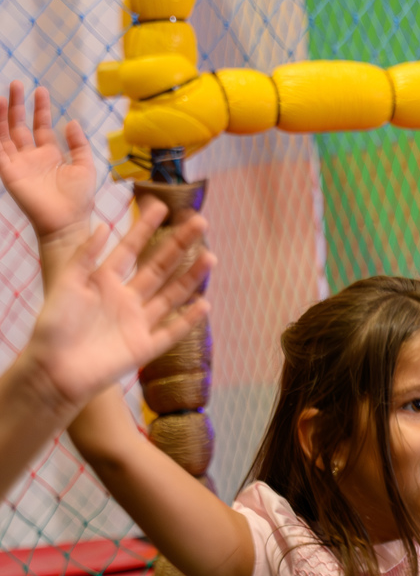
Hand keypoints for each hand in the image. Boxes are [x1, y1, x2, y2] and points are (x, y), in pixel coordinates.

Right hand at [0, 82, 95, 243]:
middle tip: (15, 85)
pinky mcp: (9, 174)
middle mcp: (31, 158)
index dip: (40, 108)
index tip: (40, 90)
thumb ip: (79, 144)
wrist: (68, 223)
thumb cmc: (79, 200)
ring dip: (3, 116)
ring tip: (3, 96)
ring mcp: (19, 165)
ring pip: (6, 135)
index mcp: (50, 155)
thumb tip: (72, 121)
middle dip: (18, 105)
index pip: (41, 126)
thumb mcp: (85, 166)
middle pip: (20, 126)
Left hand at [25, 205, 211, 410]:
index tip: (161, 206)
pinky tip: (204, 304)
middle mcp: (125, 299)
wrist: (54, 369)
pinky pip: (171, 332)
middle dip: (179, 244)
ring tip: (210, 256)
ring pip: (171, 295)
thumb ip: (86, 256)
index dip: (145, 228)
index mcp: (104, 281)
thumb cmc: (53, 326)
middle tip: (198, 222)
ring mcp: (137, 323)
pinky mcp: (144, 347)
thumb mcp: (66, 283)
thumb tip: (106, 225)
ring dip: (191, 276)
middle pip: (158, 267)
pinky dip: (188, 320)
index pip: (130, 249)